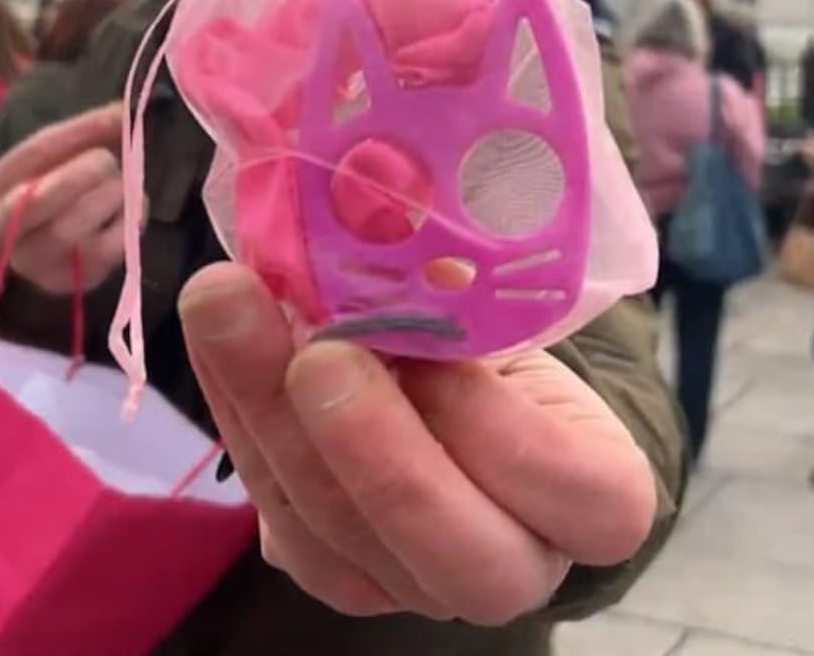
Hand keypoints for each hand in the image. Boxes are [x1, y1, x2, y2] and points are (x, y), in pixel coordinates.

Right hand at [0, 103, 126, 292]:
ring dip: (106, 201)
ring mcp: (32, 260)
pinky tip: (131, 214)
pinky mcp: (65, 281)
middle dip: (82, 175)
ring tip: (125, 188)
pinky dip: (124, 227)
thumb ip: (88, 131)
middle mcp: (2, 228)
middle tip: (109, 162)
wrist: (57, 251)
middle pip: (39, 199)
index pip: (31, 153)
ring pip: (67, 229)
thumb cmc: (58, 191)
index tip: (116, 117)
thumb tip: (123, 111)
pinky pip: (101, 251)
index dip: (78, 133)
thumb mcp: (64, 156)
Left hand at [180, 263, 657, 624]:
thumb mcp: (499, 304)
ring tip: (230, 310)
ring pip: (342, 543)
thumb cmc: (490, 335)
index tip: (441, 352)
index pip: (586, 497)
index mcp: (594, 499)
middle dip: (376, 452)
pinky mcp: (330, 571)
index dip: (509, 434)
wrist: (440, 376)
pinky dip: (239, 418)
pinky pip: (279, 522)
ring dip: (272, 417)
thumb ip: (463, 290)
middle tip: (315, 354)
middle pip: (459, 555)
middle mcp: (513, 564)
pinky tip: (219, 340)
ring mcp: (412, 584)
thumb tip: (378, 230)